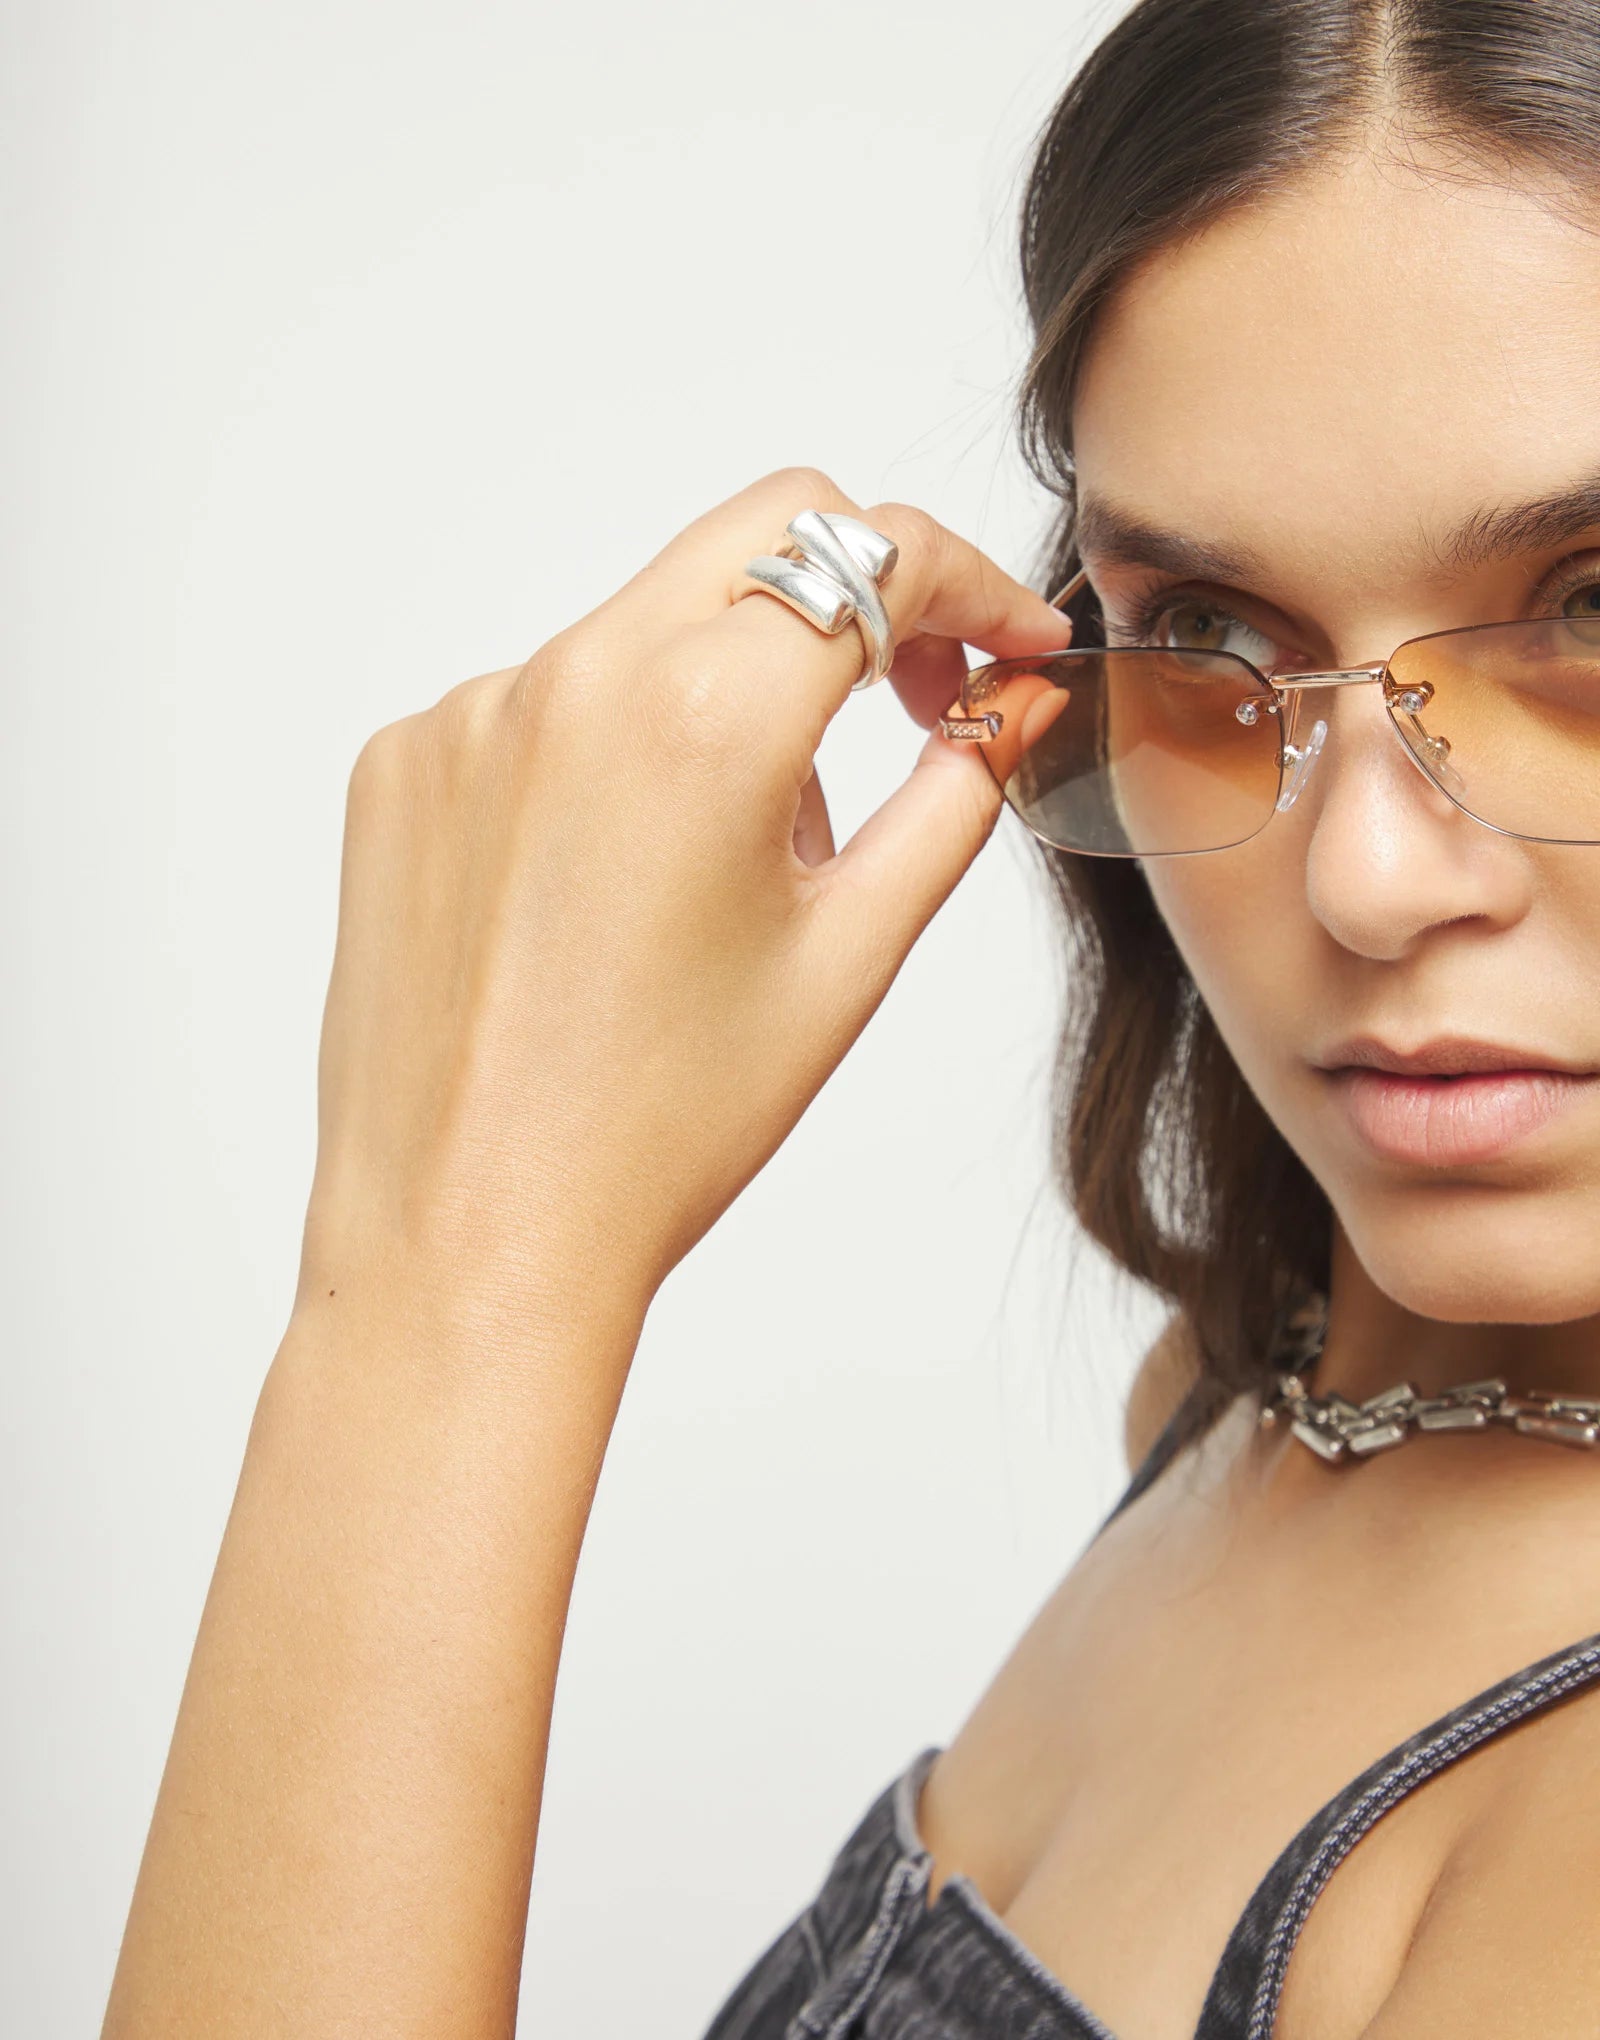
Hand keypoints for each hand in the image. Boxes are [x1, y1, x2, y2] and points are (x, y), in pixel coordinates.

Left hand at [300, 469, 1073, 1329]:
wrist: (474, 1228)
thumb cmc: (662, 1125)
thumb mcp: (849, 957)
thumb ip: (953, 800)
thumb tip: (1011, 706)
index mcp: (703, 717)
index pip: (873, 555)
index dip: (971, 585)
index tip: (1005, 644)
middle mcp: (574, 678)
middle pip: (762, 533)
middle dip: (861, 590)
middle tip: (907, 698)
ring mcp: (471, 714)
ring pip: (651, 622)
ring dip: (728, 688)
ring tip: (735, 859)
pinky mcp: (405, 761)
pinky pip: (543, 697)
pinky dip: (612, 747)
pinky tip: (618, 880)